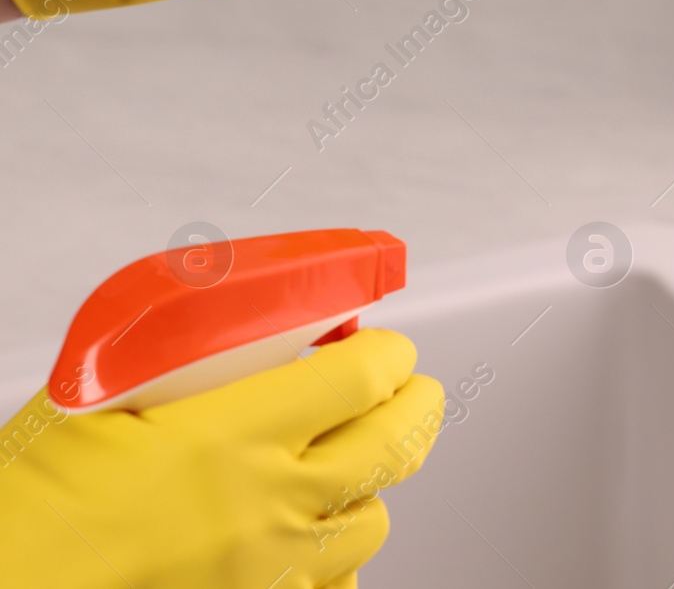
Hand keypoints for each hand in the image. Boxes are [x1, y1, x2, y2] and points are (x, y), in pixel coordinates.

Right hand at [0, 327, 444, 587]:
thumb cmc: (26, 511)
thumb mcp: (93, 402)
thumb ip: (177, 361)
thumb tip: (238, 331)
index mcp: (229, 437)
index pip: (362, 376)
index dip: (388, 352)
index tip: (384, 345)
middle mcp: (266, 505)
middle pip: (396, 442)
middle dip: (414, 403)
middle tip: (411, 388)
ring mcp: (270, 571)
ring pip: (375, 517)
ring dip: (371, 481)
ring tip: (349, 460)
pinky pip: (339, 583)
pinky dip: (337, 554)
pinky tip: (309, 532)